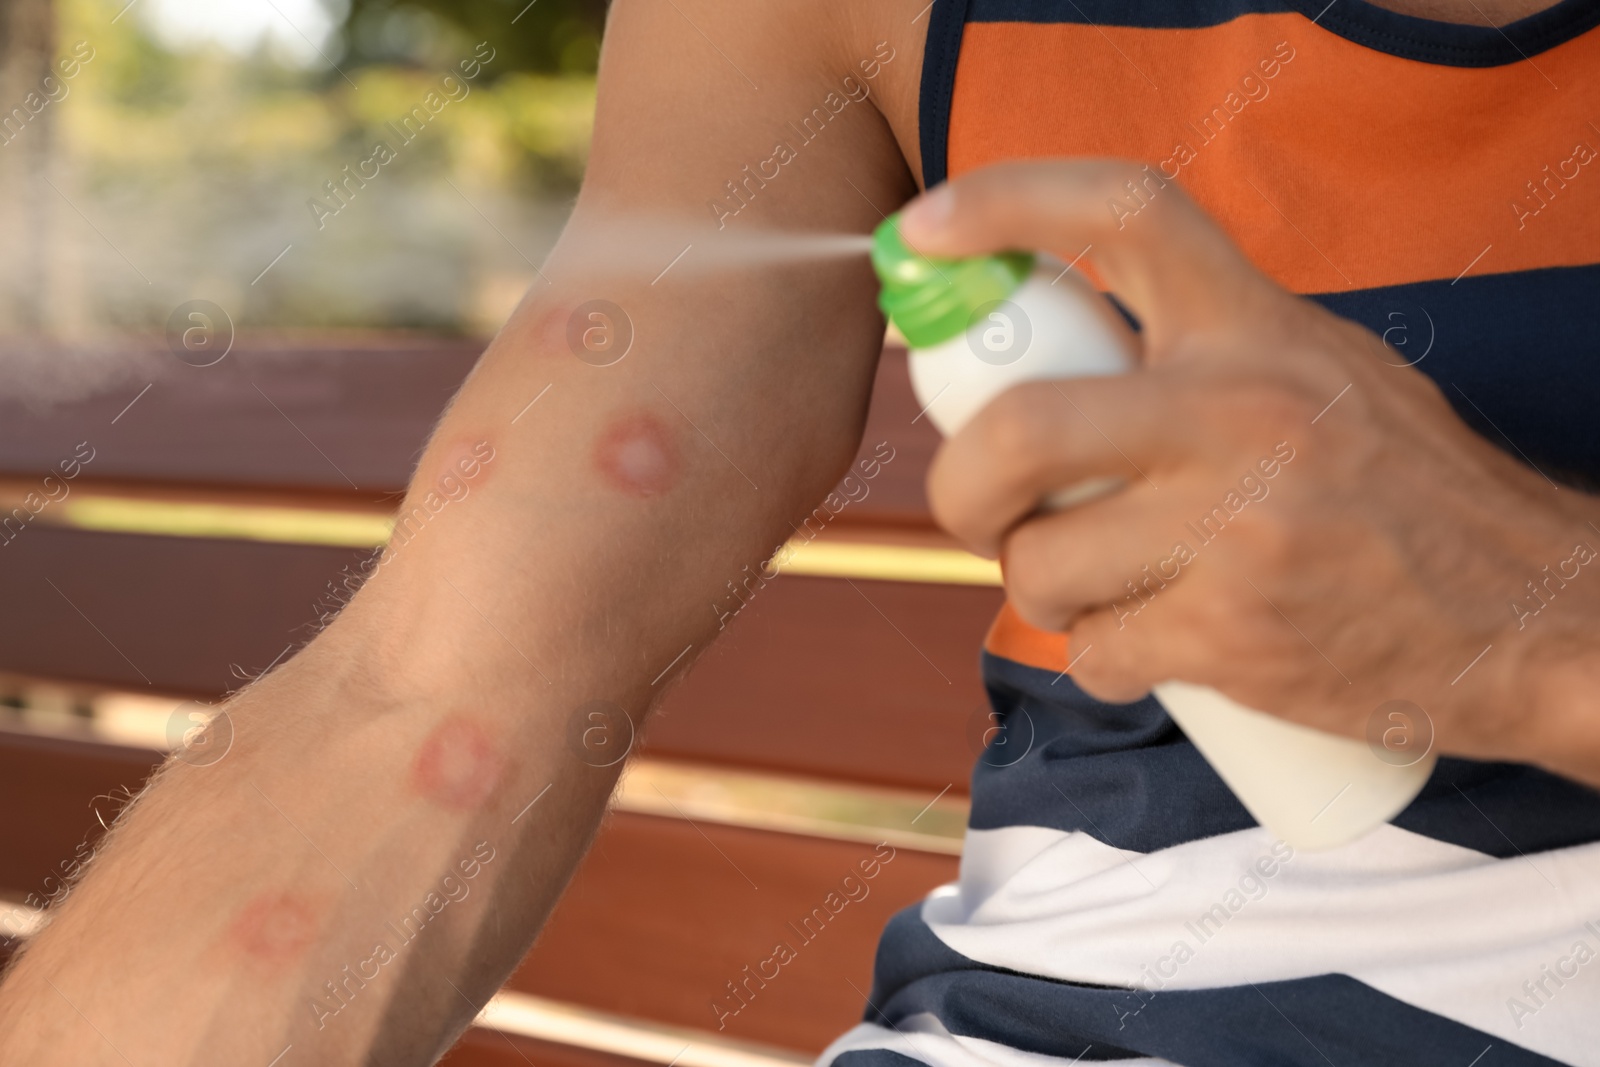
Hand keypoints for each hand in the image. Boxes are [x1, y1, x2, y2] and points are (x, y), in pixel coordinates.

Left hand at [900, 159, 1599, 782]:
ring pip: (1042, 564)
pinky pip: (1093, 654)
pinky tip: (1154, 646)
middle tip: (974, 507)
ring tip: (1101, 588)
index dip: (1005, 204)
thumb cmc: (1405, 489)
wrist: (1531, 614)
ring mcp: (1239, 529)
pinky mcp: (1235, 637)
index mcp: (1262, 329)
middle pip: (1022, 427)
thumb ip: (1205, 350)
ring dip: (1040, 590)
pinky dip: (1100, 661)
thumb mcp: (1320, 370)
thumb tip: (1057, 355)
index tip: (924, 232)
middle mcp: (1246, 413)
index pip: (1124, 216)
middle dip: (959, 485)